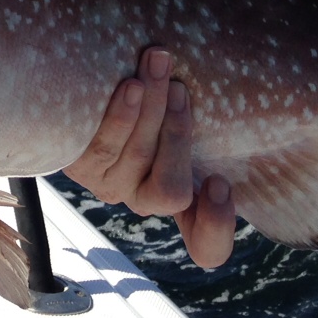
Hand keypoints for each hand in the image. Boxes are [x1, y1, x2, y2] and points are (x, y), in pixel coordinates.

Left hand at [62, 46, 236, 268]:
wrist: (89, 87)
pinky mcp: (77, 167)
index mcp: (179, 194)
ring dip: (150, 112)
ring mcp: (109, 185)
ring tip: (154, 71)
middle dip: (178, 133)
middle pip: (171, 190)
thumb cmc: (154, 100)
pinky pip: (99, 149)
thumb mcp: (186, 117)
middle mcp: (143, 199)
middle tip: (180, 88)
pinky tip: (128, 85)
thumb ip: (205, 123)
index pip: (207, 246)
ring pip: (137, 158)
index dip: (216, 227)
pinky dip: (118, 117)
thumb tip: (239, 124)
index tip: (219, 184)